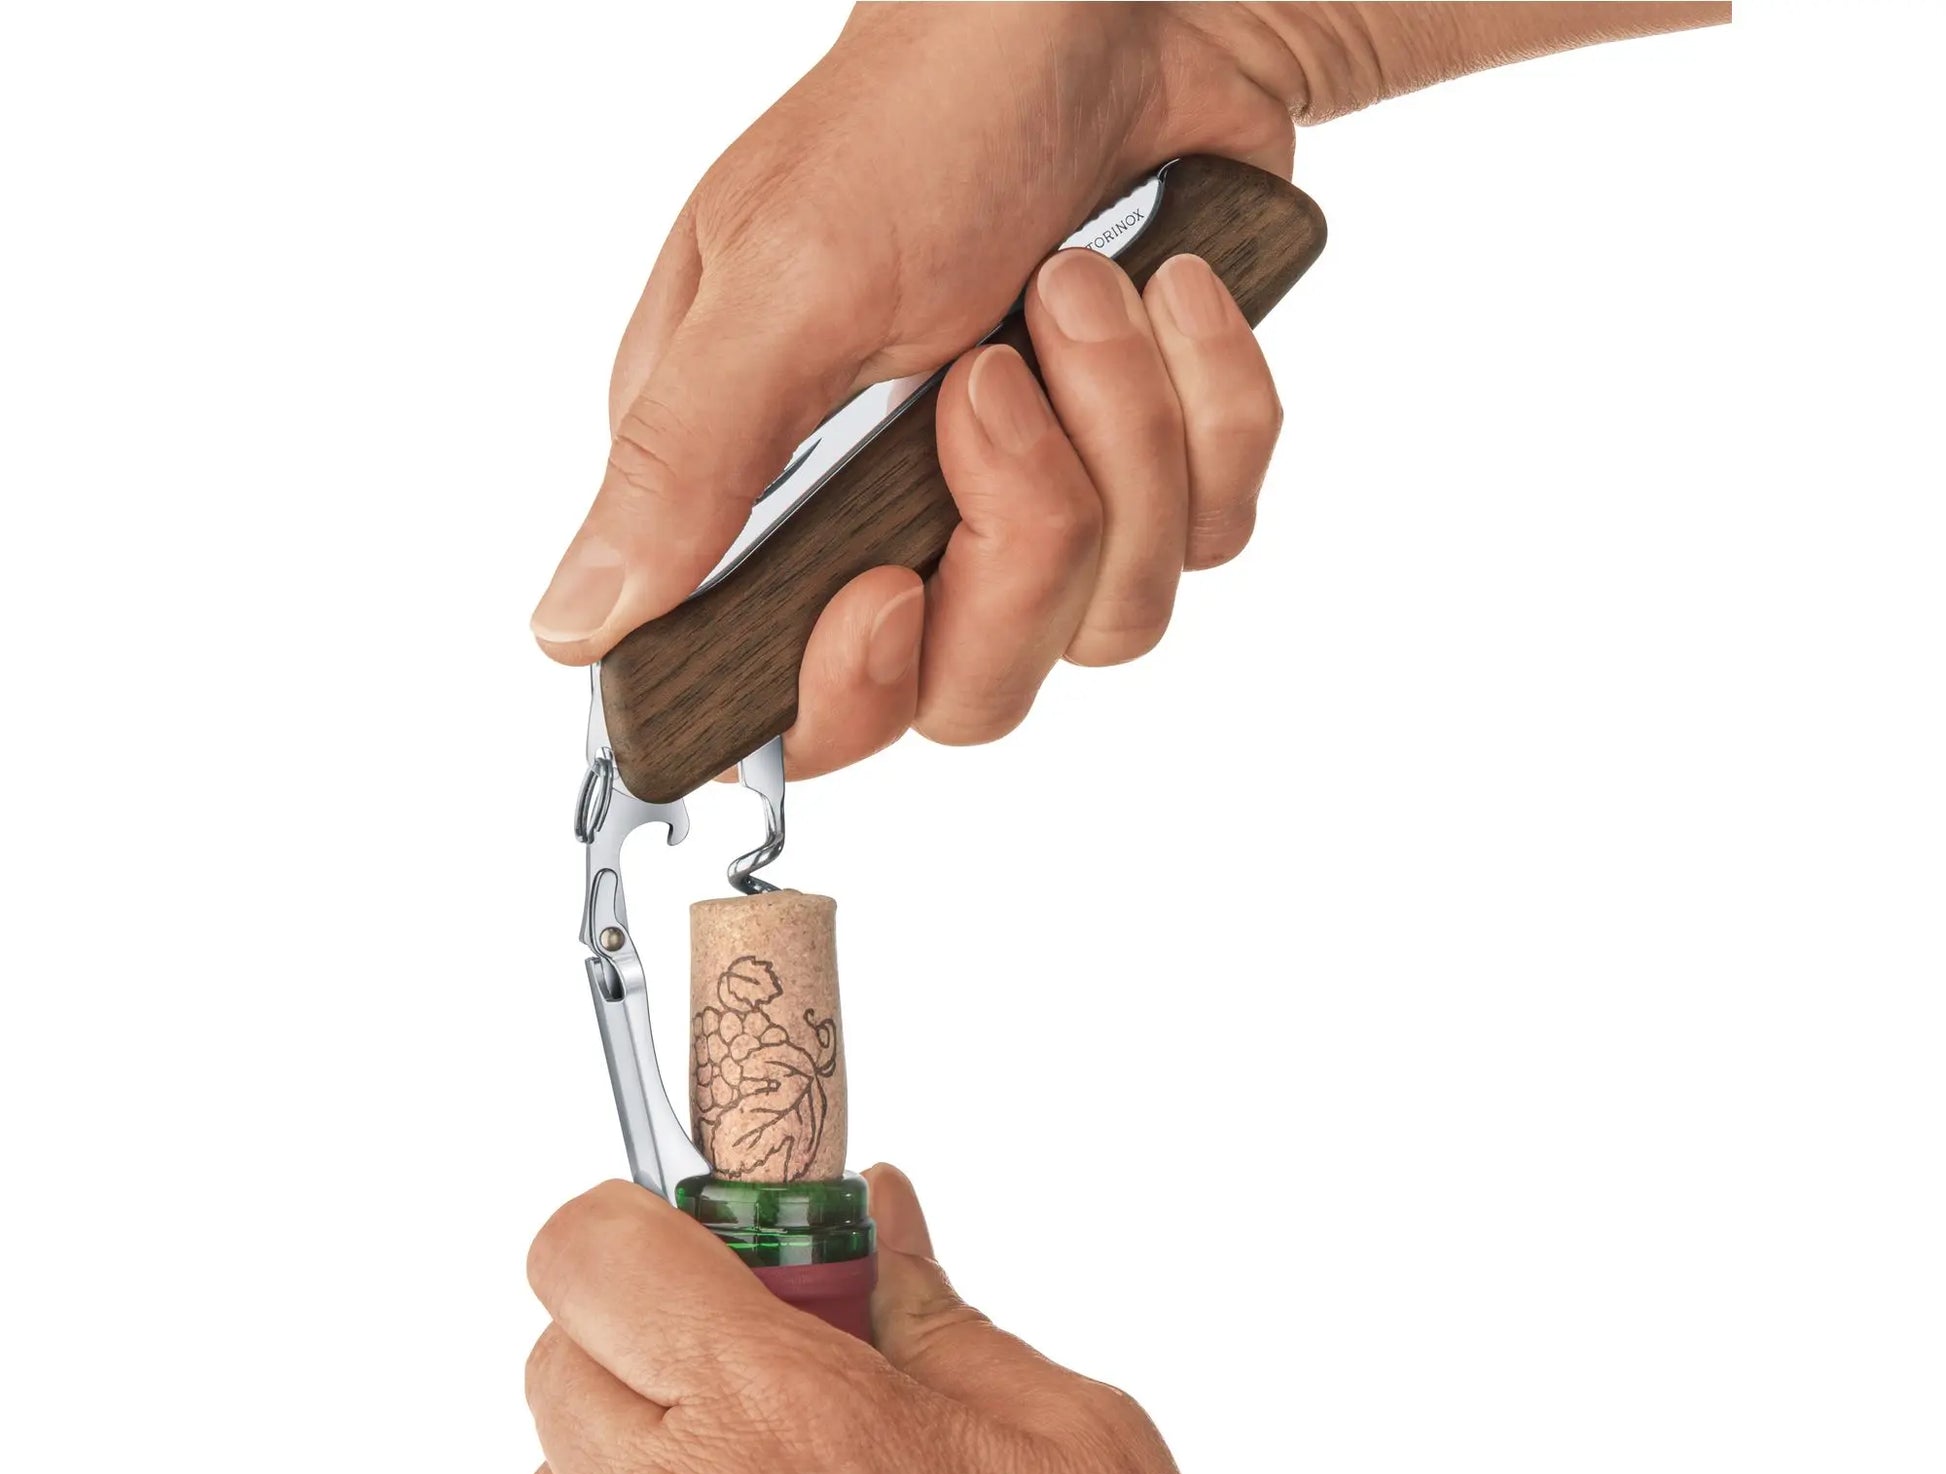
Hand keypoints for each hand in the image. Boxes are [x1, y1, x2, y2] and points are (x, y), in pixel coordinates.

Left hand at [521, 1167, 1289, 1473]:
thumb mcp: (1058, 1429)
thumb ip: (927, 1308)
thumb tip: (875, 1216)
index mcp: (786, 1418)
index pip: (590, 1253)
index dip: (630, 1228)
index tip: (686, 1242)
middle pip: (559, 1361)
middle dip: (645, 1341)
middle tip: (759, 1369)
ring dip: (635, 1469)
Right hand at [530, 3, 1726, 779]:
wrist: (1119, 17)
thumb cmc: (925, 121)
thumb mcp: (784, 281)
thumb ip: (686, 466)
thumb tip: (572, 625)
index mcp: (772, 500)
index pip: (799, 709)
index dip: (851, 690)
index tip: (885, 587)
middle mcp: (903, 531)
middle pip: (976, 689)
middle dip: (1018, 531)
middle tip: (994, 376)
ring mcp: (1041, 514)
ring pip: (1114, 620)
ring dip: (1123, 434)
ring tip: (1083, 287)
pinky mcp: (1155, 481)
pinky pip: (1216, 532)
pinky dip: (1214, 403)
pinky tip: (1173, 290)